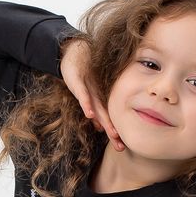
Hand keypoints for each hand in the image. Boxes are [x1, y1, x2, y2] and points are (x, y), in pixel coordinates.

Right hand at [59, 36, 125, 151]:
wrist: (73, 50)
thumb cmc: (83, 71)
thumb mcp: (89, 92)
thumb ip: (94, 108)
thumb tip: (99, 127)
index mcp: (102, 97)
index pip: (110, 117)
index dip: (115, 131)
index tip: (122, 146)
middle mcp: (99, 93)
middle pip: (107, 115)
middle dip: (113, 131)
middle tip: (121, 146)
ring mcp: (89, 87)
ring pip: (98, 107)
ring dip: (105, 121)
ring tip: (112, 134)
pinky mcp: (78, 80)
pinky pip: (83, 94)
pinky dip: (86, 104)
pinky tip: (90, 115)